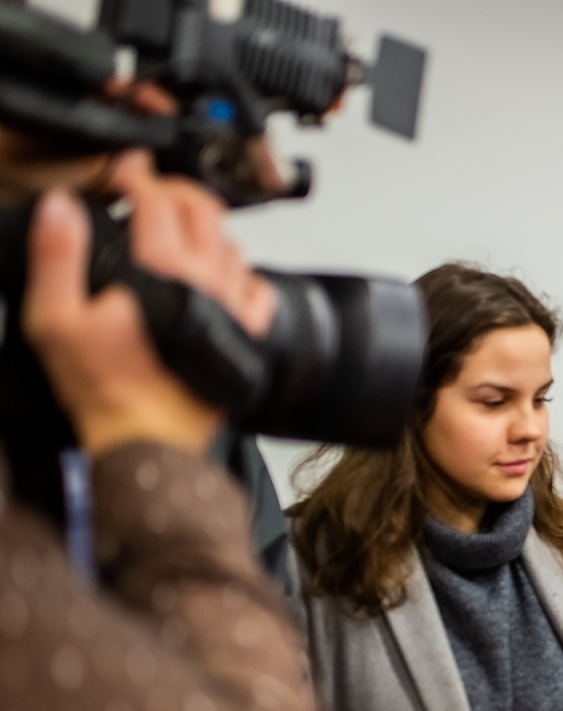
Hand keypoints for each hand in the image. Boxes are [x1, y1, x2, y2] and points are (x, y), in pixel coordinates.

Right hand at [22, 152, 274, 454]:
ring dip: (206, 226)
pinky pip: (258, 289)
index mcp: (164, 272)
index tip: (125, 172)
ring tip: (178, 226)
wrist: (147, 438)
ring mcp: (233, 308)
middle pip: (205, 211)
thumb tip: (61, 205)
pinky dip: (240, 271)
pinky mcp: (246, 336)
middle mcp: (209, 283)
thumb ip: (57, 255)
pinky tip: (218, 272)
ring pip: (232, 244)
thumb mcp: (56, 318)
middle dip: (176, 189)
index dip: (138, 176)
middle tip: (151, 188)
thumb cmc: (105, 387)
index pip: (159, 200)